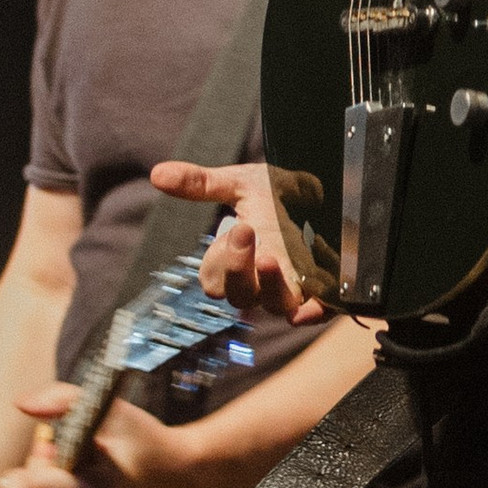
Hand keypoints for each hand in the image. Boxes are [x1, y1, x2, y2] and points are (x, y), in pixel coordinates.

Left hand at [0, 391, 205, 487]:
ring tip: (36, 482)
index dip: (35, 462)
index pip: (37, 487)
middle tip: (38, 467)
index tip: (53, 446)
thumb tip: (20, 404)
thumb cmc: (147, 442)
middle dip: (17, 486)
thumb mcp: (115, 411)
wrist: (181, 480)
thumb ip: (65, 399)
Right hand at [149, 159, 336, 324]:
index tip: (235, 228)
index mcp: (236, 262)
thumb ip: (201, 183)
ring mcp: (292, 289)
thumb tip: (157, 174)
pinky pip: (316, 313)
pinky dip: (311, 313)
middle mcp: (260, 282)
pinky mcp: (324, 292)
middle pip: (238, 295)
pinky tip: (306, 309)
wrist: (330, 192)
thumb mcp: (241, 183)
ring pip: (274, 305)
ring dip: (270, 287)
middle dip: (238, 267)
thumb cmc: (280, 193)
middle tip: (246, 231)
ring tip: (269, 260)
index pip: (214, 279)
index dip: (220, 260)